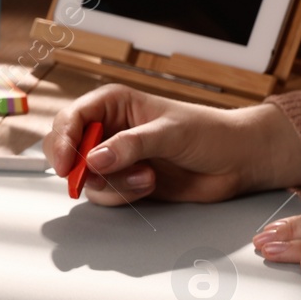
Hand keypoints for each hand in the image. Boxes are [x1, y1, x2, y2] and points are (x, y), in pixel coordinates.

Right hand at [47, 84, 300, 204]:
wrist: (238, 162)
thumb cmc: (210, 133)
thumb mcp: (170, 133)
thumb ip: (131, 145)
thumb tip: (95, 159)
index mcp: (113, 104)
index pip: (72, 118)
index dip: (62, 140)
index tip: (66, 163)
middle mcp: (109, 129)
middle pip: (67, 149)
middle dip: (82, 167)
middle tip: (97, 176)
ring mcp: (115, 157)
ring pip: (86, 176)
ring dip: (115, 183)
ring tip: (147, 177)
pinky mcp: (125, 181)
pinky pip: (105, 194)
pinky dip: (124, 195)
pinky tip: (150, 185)